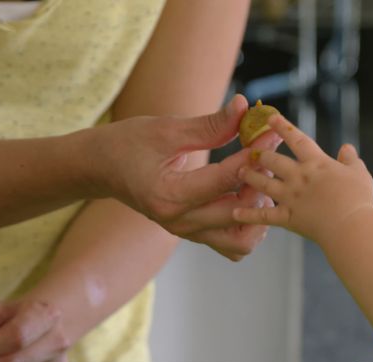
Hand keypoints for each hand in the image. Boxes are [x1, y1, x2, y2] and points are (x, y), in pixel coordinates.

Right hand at [95, 94, 279, 259]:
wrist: (101, 168)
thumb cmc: (128, 143)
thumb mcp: (166, 129)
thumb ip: (210, 125)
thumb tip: (245, 107)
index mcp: (169, 195)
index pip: (225, 180)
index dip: (254, 155)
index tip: (271, 134)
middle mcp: (179, 222)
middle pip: (238, 213)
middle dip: (260, 182)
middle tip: (269, 155)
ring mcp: (187, 233)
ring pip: (240, 241)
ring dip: (257, 213)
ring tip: (257, 180)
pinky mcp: (193, 234)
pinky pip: (231, 243)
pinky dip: (247, 225)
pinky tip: (247, 196)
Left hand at [232, 114, 372, 243]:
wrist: (350, 226)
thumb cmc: (359, 200)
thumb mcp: (359, 173)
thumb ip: (351, 159)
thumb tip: (347, 148)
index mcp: (316, 163)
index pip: (297, 139)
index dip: (283, 127)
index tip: (271, 117)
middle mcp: (299, 176)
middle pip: (273, 160)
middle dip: (261, 154)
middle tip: (251, 151)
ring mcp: (291, 197)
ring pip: (264, 183)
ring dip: (251, 177)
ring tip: (241, 172)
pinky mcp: (287, 218)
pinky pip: (264, 215)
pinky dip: (249, 214)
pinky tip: (236, 211)